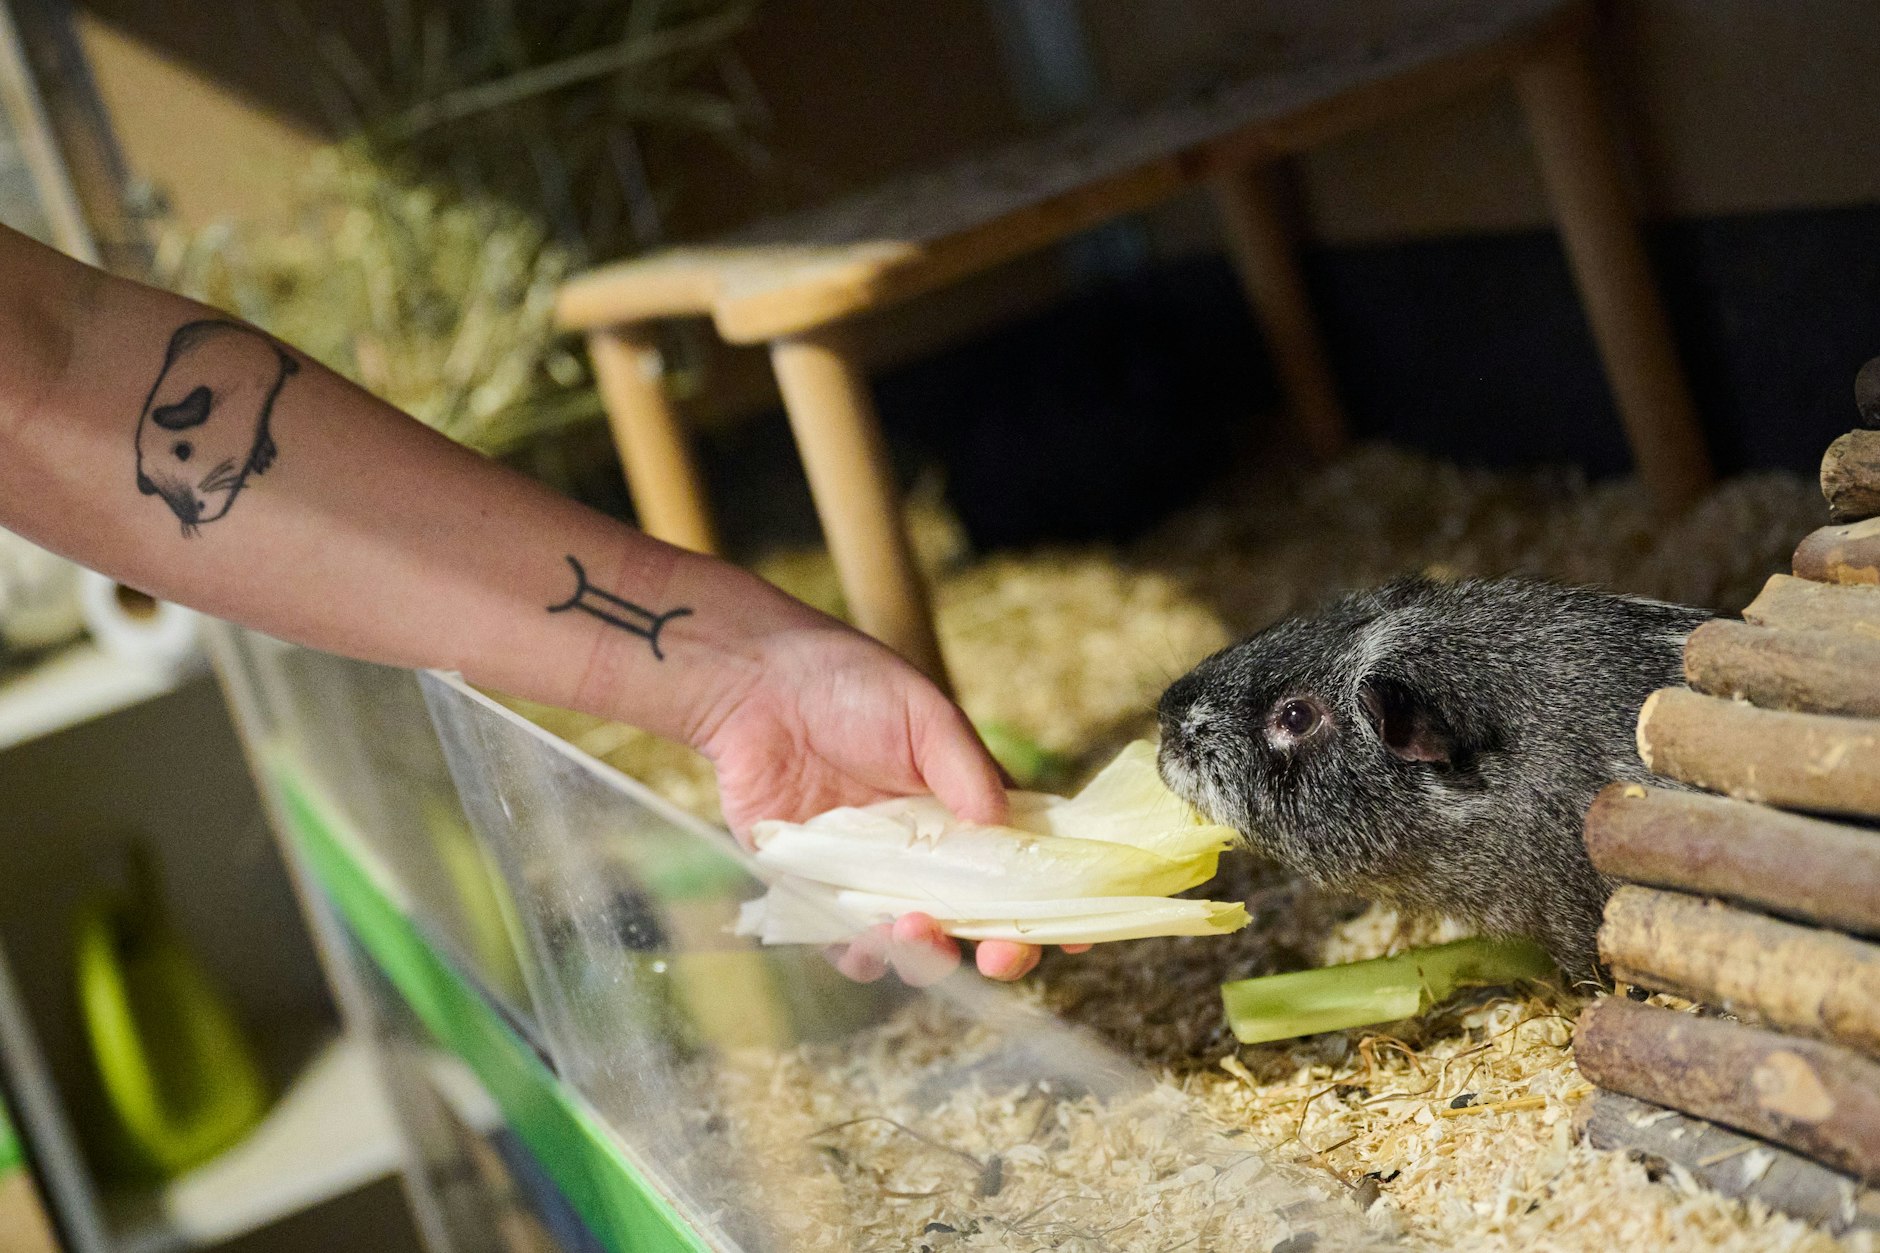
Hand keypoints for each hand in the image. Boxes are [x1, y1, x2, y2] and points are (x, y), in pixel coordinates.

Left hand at [696, 617, 1078, 979]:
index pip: (1023, 866)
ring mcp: (874, 876)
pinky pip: (845, 943)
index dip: (1051, 905)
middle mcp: (928, 853)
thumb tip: (1000, 824)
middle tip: (999, 955)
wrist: (757, 688)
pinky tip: (863, 942)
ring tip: (914, 929)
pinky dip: (860, 955)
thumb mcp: (924, 715)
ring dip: (927, 954)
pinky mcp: (817, 890)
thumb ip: (964, 769)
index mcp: (968, 808)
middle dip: (999, 948)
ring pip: (916, 941)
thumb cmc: (849, 686)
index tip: (1073, 936)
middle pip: (979, 919)